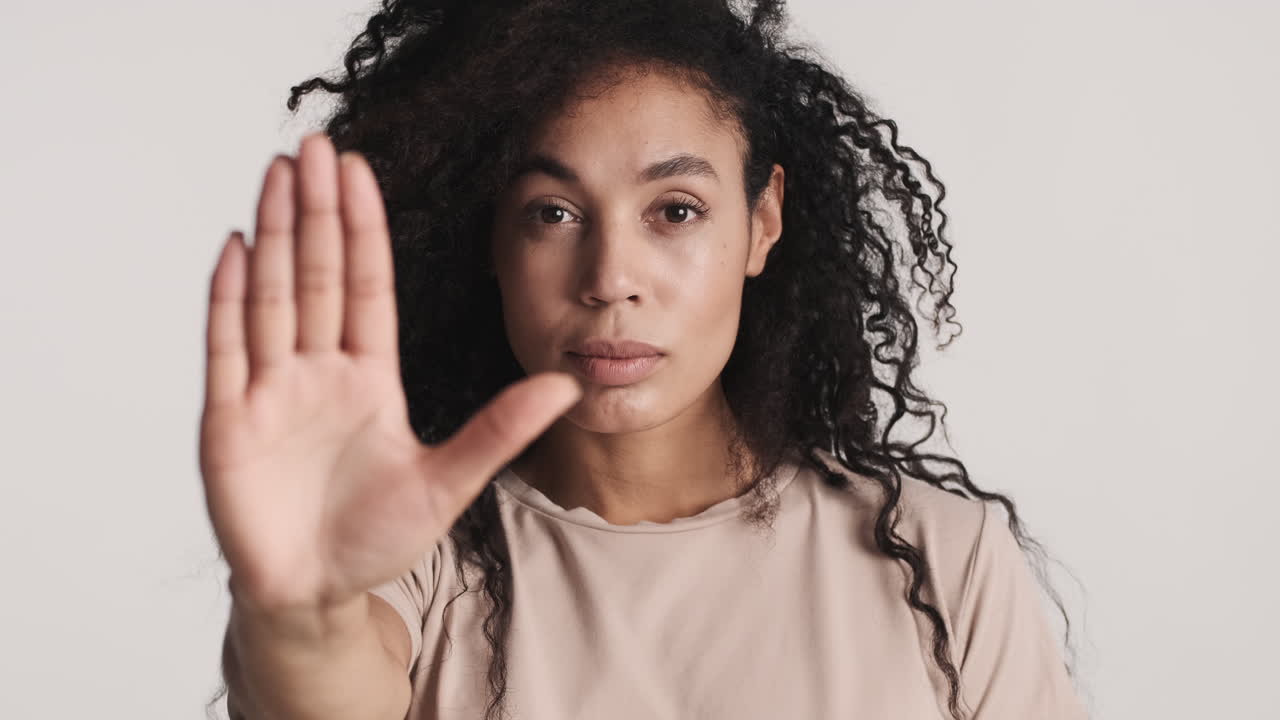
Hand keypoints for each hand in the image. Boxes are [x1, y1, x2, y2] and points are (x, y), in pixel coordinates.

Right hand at [199, 132, 579, 613]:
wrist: (317, 592)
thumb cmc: (378, 539)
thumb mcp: (448, 481)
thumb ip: (500, 430)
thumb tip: (566, 384)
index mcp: (369, 378)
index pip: (366, 287)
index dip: (363, 229)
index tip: (360, 171)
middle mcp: (318, 372)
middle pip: (318, 275)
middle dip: (317, 210)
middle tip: (314, 144)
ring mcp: (270, 392)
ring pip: (272, 297)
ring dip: (274, 235)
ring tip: (277, 174)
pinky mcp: (228, 421)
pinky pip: (226, 348)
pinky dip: (228, 299)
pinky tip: (235, 246)